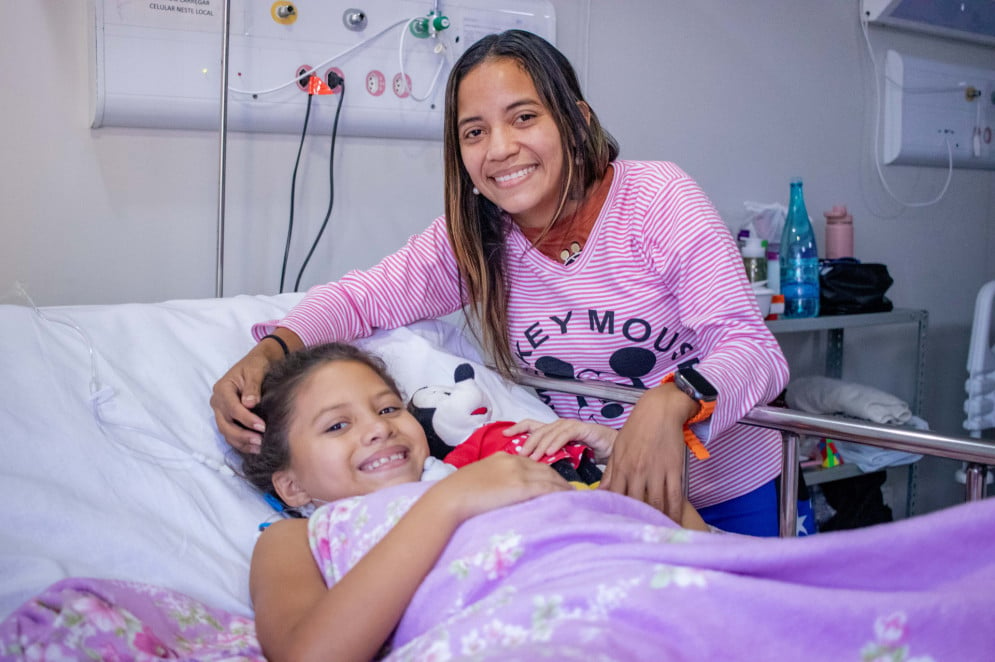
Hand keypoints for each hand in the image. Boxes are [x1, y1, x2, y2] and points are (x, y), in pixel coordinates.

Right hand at [210, 339, 288, 452]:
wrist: (259, 363)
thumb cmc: (257, 365)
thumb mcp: (255, 371)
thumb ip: (252, 386)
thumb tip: (250, 403)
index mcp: (222, 389)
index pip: (232, 408)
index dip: (246, 419)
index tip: (262, 427)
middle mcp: (218, 402)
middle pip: (225, 424)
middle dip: (242, 436)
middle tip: (260, 442)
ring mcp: (221, 412)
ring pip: (226, 433)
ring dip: (242, 443)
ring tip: (259, 448)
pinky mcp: (228, 419)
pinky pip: (231, 435)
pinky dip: (241, 443)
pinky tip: (255, 448)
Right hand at [431, 453, 570, 521]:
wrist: (452, 497)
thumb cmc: (458, 493)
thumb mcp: (479, 480)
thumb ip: (494, 482)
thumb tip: (500, 493)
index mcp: (503, 458)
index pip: (532, 464)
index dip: (545, 474)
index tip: (553, 483)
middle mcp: (514, 461)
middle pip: (545, 469)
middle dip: (559, 480)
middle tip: (571, 491)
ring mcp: (519, 472)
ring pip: (551, 477)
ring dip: (564, 487)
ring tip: (576, 497)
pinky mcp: (522, 486)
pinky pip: (549, 488)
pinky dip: (562, 493)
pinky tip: (570, 499)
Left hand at [504, 418, 616, 462]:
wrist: (612, 449)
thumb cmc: (590, 454)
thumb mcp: (566, 459)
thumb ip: (552, 462)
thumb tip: (532, 474)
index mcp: (554, 432)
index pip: (531, 425)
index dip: (517, 428)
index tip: (504, 435)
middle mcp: (560, 426)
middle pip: (538, 429)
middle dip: (527, 441)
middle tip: (519, 454)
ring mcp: (570, 426)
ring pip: (550, 432)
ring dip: (540, 444)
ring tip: (531, 456)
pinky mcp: (581, 429)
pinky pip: (566, 434)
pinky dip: (556, 442)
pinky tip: (549, 452)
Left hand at [599, 383, 697, 522]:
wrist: (659, 410)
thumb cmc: (636, 429)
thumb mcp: (617, 448)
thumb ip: (610, 473)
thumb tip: (600, 494)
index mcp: (621, 467)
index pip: (616, 497)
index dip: (616, 514)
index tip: (617, 527)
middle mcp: (637, 472)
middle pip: (636, 504)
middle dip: (636, 521)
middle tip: (638, 537)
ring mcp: (656, 472)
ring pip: (656, 504)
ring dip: (657, 521)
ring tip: (656, 534)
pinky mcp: (673, 470)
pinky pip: (675, 496)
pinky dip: (675, 512)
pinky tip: (674, 522)